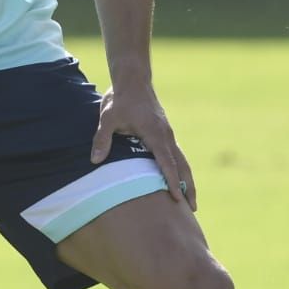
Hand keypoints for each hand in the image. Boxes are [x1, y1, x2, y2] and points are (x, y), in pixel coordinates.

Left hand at [93, 84, 195, 211]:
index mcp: (155, 134)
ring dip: (188, 180)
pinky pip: (177, 154)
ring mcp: (168, 134)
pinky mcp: (165, 132)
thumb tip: (95, 160)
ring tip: (191, 200)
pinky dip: (181, 169)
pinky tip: (181, 180)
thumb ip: (102, 139)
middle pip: (182, 165)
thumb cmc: (120, 99)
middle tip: (194, 208)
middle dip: (189, 187)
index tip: (178, 198)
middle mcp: (166, 135)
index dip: (172, 181)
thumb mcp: (108, 118)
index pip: (166, 162)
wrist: (133, 80)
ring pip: (183, 161)